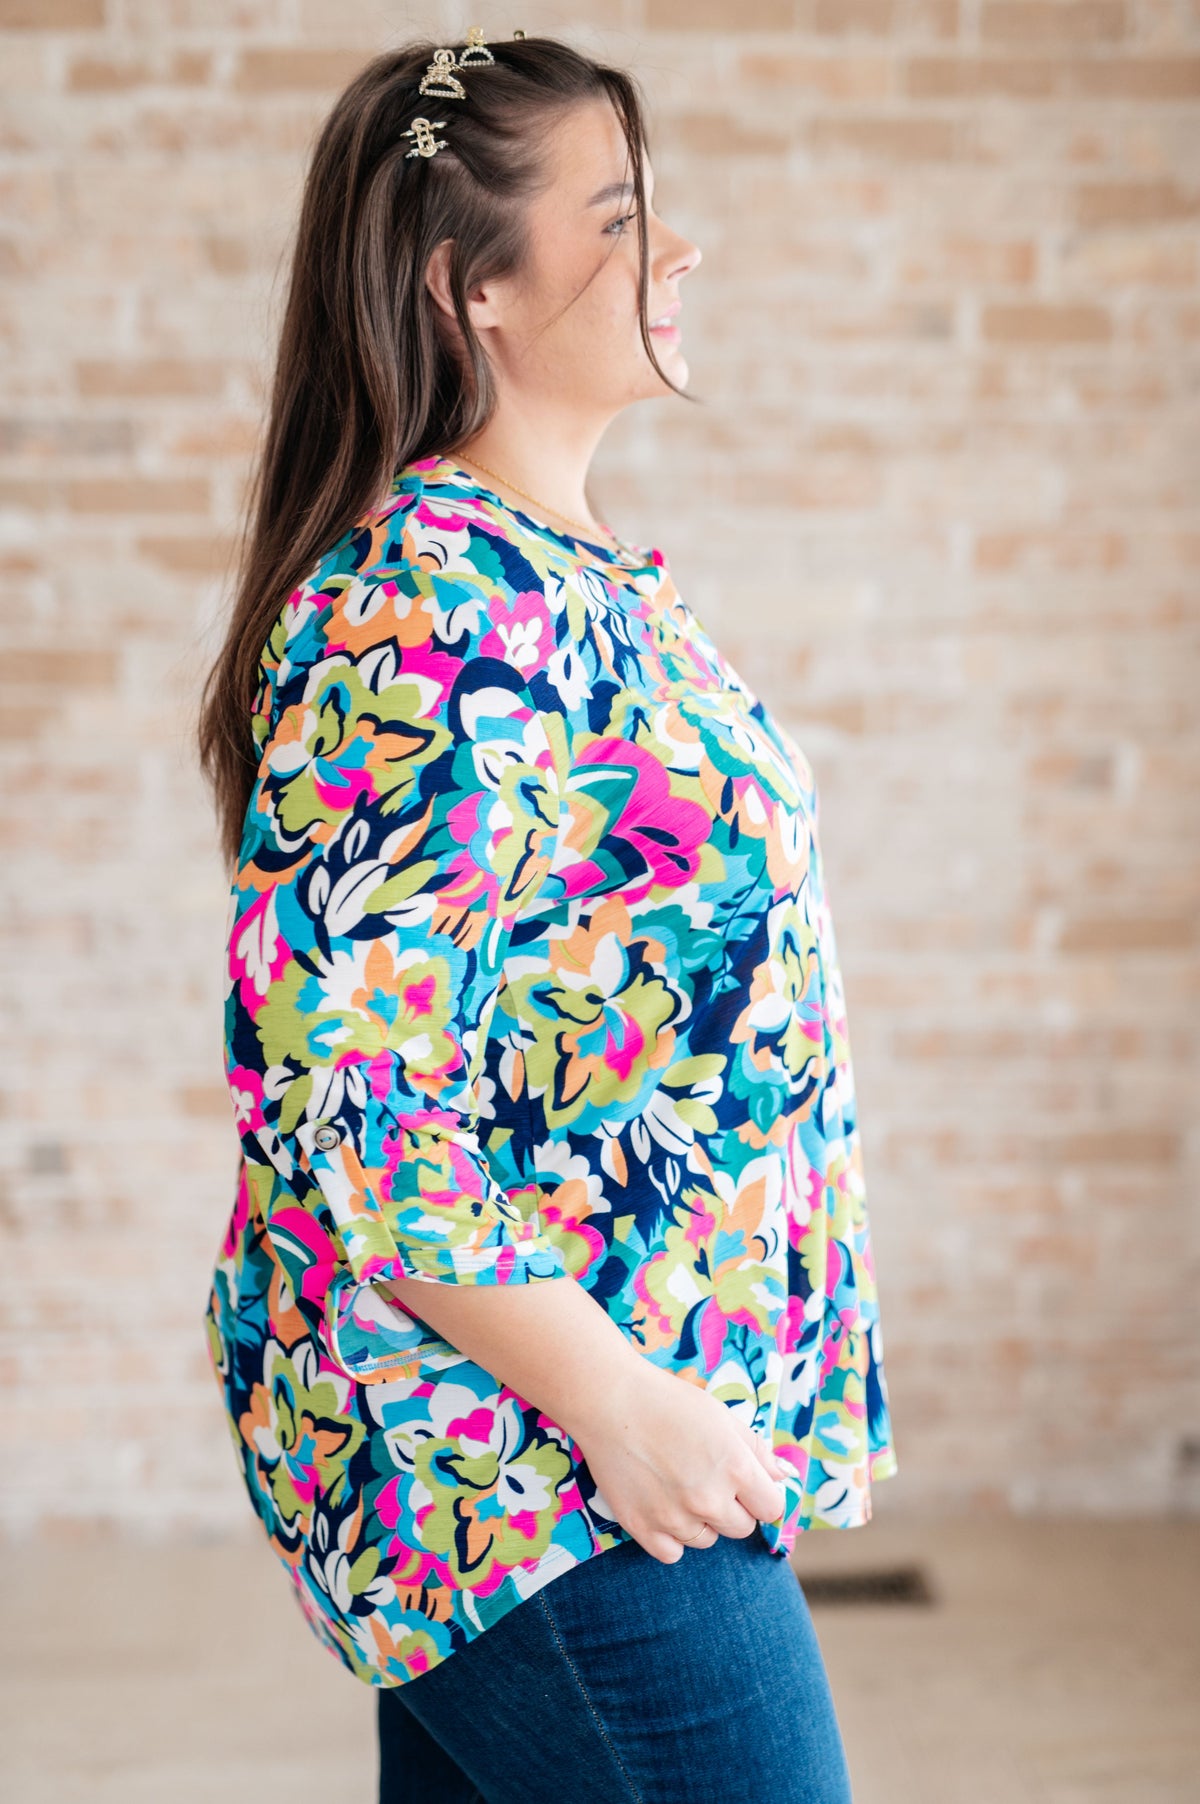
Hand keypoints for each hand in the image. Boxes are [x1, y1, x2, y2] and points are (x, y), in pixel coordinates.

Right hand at [571, 1359, 789, 1565]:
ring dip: (701, 1521)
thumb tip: (782, 1477)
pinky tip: (663, 1507)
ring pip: (707, 1540)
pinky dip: (672, 1536)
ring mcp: (674, 1517)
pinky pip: (673, 1553)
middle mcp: (709, 1499)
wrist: (610, 1401)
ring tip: (679, 1486)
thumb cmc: (669, 1401)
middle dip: (733, 1507)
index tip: (748, 1486)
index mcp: (735, 1468)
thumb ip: (757, 1450)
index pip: (771, 1509)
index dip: (762, 1496)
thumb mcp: (722, 1416)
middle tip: (708, 1479)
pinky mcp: (643, 1528)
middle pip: (741, 1528)